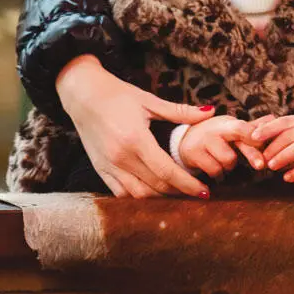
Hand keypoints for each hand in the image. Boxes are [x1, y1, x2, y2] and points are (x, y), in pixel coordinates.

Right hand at [57, 55, 213, 197]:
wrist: (82, 95)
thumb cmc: (117, 95)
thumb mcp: (150, 101)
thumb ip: (181, 111)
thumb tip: (210, 112)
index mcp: (136, 140)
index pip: (167, 172)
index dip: (187, 184)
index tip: (204, 191)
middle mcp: (121, 158)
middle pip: (155, 187)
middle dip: (180, 193)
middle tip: (198, 192)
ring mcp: (108, 166)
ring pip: (138, 195)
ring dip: (160, 198)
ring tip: (180, 194)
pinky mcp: (99, 169)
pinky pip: (120, 193)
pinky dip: (139, 197)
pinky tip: (154, 193)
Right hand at [178, 116, 259, 177]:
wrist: (185, 139)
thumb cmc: (216, 134)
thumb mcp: (232, 128)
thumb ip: (252, 127)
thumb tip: (273, 119)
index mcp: (228, 123)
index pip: (242, 127)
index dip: (254, 134)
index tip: (264, 143)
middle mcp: (214, 130)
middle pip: (237, 140)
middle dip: (251, 154)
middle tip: (261, 165)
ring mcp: (202, 142)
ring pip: (227, 161)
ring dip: (230, 165)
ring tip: (224, 160)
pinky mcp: (192, 155)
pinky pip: (215, 170)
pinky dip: (219, 173)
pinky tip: (215, 168)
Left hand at [252, 115, 293, 182]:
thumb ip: (286, 134)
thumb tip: (257, 138)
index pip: (286, 121)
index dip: (269, 128)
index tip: (253, 137)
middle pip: (293, 134)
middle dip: (274, 147)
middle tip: (263, 159)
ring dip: (284, 157)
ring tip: (272, 167)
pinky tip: (287, 178)